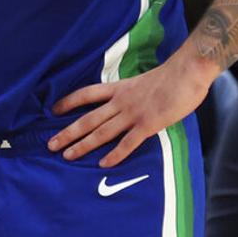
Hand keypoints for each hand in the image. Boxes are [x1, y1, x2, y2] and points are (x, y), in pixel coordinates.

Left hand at [47, 56, 209, 167]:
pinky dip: (114, 155)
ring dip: (83, 145)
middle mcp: (121, 101)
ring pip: (101, 132)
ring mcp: (133, 113)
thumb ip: (134, 93)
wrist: (187, 72)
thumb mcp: (144, 81)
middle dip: (68, 132)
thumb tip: (131, 102)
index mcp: (120, 88)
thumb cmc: (171, 76)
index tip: (53, 109)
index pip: (87, 94)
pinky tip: (102, 164)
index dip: (69, 102)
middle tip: (50, 144)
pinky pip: (127, 143)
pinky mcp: (147, 125)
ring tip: (67, 156)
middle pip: (88, 118)